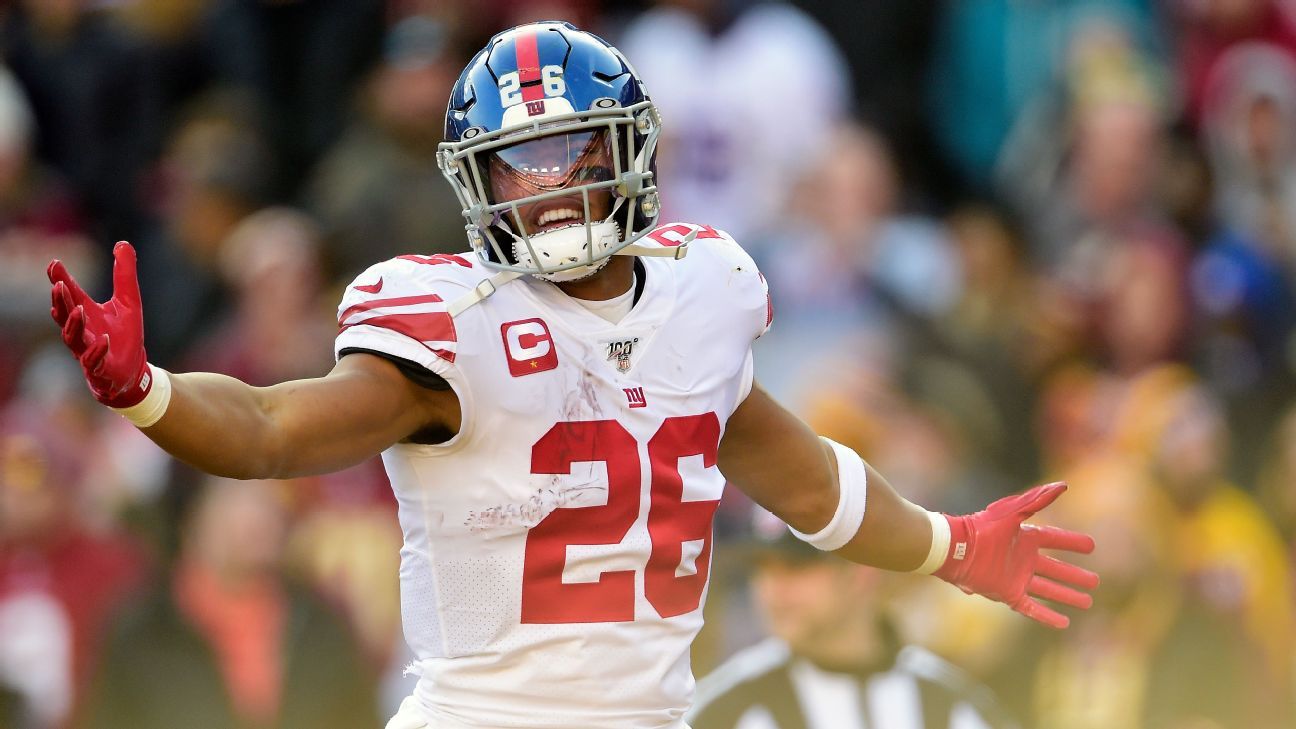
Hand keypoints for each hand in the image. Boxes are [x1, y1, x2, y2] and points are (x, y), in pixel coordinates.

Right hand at [47, 241, 151, 407]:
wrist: (134, 370)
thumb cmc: (125, 335)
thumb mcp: (129, 300)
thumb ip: (124, 273)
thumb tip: (123, 242)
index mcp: (85, 314)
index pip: (69, 295)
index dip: (60, 280)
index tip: (54, 263)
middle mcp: (81, 332)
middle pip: (64, 315)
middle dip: (61, 301)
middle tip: (58, 284)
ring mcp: (87, 351)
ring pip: (73, 339)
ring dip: (73, 324)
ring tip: (78, 309)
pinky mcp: (99, 369)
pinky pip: (93, 361)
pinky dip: (96, 350)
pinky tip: (103, 339)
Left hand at [935, 482, 1098, 628]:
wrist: (955, 549)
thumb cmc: (982, 528)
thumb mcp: (1012, 512)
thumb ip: (1037, 500)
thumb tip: (1063, 485)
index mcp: (1025, 538)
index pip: (1055, 540)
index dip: (1072, 543)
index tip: (1091, 546)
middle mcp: (1023, 559)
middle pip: (1056, 569)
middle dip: (1075, 575)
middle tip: (1095, 581)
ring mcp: (1016, 578)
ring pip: (1049, 589)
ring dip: (1067, 595)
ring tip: (1087, 601)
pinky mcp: (1008, 594)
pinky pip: (1032, 607)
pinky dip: (1047, 616)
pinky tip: (1064, 622)